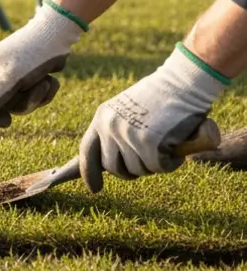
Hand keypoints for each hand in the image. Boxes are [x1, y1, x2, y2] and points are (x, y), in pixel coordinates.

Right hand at [0, 0, 87, 126]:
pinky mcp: (25, 78)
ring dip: (36, 97)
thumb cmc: (33, 53)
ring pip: (18, 103)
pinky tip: (51, 80)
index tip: (7, 122)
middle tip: (37, 89)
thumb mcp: (13, 76)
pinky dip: (43, 93)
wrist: (59, 32)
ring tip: (47, 82)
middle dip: (22, 101)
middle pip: (0, 105)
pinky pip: (31, 97)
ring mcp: (9, 76)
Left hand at [79, 43, 228, 191]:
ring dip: (153, 164)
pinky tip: (176, 148)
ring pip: (138, 169)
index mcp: (102, 118)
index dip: (89, 173)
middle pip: (114, 168)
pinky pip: (158, 167)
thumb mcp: (127, 111)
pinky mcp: (148, 142)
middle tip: (148, 160)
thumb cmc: (161, 97)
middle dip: (131, 170)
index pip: (87, 152)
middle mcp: (109, 128)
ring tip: (164, 146)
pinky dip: (170, 163)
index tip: (94, 189)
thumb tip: (110, 164)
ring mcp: (128, 135)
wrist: (183, 81)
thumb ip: (117, 132)